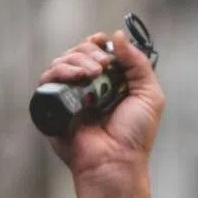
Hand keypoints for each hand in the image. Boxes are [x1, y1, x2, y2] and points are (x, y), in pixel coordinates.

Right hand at [36, 29, 165, 182]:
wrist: (116, 161)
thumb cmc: (135, 135)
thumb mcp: (150, 95)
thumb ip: (138, 64)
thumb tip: (119, 36)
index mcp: (111, 82)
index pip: (98, 52)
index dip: (99, 44)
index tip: (104, 44)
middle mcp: (90, 87)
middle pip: (79, 52)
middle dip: (90, 52)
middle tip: (103, 66)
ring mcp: (71, 95)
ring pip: (62, 62)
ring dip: (77, 60)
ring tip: (93, 74)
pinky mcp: (54, 106)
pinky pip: (48, 80)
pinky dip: (60, 72)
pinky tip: (77, 77)